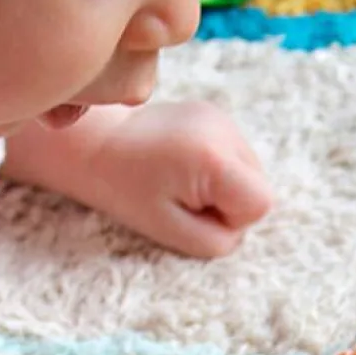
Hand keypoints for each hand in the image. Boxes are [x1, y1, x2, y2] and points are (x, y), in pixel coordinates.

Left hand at [88, 101, 273, 257]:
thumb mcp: (173, 233)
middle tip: (182, 199)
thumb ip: (219, 240)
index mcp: (213, 157)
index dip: (232, 219)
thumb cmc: (126, 192)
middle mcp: (224, 129)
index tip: (193, 211)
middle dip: (228, 203)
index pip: (261, 203)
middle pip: (259, 187)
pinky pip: (236, 158)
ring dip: (223, 187)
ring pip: (250, 173)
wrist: (94, 144)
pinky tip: (183, 165)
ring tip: (179, 181)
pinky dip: (218, 171)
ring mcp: (221, 117)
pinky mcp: (215, 114)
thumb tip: (242, 226)